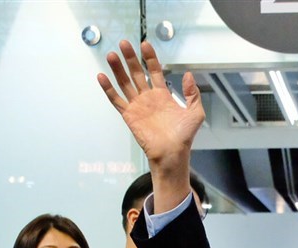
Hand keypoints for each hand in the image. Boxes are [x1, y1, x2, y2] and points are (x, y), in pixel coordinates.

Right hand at [98, 40, 203, 209]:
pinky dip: (108, 89)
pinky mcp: (129, 115)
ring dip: (117, 69)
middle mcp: (148, 98)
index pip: (153, 71)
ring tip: (112, 55)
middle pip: (136, 73)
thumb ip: (192, 93)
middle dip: (130, 58)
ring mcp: (137, 106)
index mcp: (162, 95)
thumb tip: (188, 75)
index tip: (145, 45)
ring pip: (124, 83)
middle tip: (124, 43)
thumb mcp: (195, 112)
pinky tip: (101, 76)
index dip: (149, 58)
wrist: (172, 153)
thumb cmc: (184, 136)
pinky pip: (116, 100)